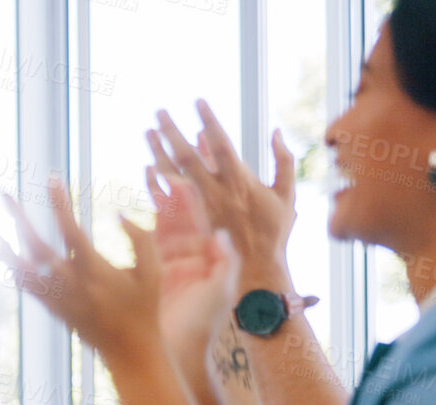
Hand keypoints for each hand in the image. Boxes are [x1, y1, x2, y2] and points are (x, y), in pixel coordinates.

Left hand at [0, 179, 162, 362]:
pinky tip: (2, 252)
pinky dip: (13, 267)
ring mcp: (57, 297)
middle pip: (36, 246)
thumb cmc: (145, 309)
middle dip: (18, 219)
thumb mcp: (153, 272)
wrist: (129, 351)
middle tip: (5, 195)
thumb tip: (119, 214)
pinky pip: (26, 285)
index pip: (71, 228)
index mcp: (95, 270)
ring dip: (6, 244)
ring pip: (23, 267)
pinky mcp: (52, 308)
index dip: (60, 202)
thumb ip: (141, 239)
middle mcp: (70, 283)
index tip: (52, 178)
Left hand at [148, 100, 295, 285]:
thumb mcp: (288, 196)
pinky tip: (147, 167)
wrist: (255, 272)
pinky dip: (155, 184)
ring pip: (172, 177)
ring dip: (158, 152)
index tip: (198, 101)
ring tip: (148, 132)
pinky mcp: (186, 226)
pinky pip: (165, 202)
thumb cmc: (274, 233)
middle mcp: (215, 194)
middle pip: (187, 157)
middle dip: (173, 132)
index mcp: (240, 182)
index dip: (209, 121)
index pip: (220, 144)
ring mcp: (197, 211)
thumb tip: (277, 131)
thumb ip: (284, 161)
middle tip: (160, 111)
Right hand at [152, 173, 241, 370]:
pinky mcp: (146, 279)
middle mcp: (185, 260)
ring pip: (159, 230)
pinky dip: (134, 230)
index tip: (182, 179)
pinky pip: (141, 249)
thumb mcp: (222, 289)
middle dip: (170, 196)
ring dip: (154, 206)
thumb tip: (217, 232)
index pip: (198, 223)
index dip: (190, 201)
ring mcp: (164, 269)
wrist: (180, 351)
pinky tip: (123, 216)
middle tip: (160, 170)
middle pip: (177, 220)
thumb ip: (224, 259)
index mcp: (206, 261)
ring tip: (147, 181)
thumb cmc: (204, 323)